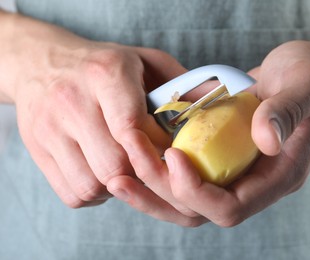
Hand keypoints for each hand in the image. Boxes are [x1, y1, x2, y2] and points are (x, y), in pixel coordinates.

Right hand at [5, 17, 185, 207]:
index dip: (155, 151)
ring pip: (92, 185)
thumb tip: (215, 114)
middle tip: (151, 167)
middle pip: (114, 165)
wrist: (41, 62)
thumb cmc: (103, 65)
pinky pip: (72, 193)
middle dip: (141, 174)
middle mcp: (72, 101)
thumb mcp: (144, 60)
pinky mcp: (36, 149)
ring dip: (118, 188)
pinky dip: (94, 194)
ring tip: (127, 170)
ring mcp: (48, 128)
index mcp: (105, 74)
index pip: (131, 127)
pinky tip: (104, 174)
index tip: (169, 155)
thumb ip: (180, 85)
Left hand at [108, 40, 309, 226]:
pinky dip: (155, 176)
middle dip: (161, 190)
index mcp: (279, 177)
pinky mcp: (218, 160)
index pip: (231, 207)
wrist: (296, 71)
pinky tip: (131, 159)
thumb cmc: (306, 75)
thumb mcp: (305, 85)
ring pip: (185, 202)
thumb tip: (266, 140)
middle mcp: (254, 184)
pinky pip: (182, 180)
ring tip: (117, 174)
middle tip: (129, 161)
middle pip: (199, 211)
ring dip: (150, 191)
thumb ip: (287, 111)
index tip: (172, 155)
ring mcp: (234, 174)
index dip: (197, 190)